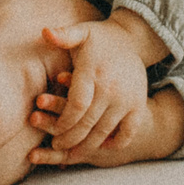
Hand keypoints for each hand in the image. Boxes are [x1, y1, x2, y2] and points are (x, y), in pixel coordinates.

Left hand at [32, 16, 156, 154]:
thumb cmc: (99, 38)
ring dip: (86, 145)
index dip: (62, 122)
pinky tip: (101, 146)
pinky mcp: (138, 106)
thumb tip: (45, 32)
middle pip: (87, 123)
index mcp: (93, 72)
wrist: (132, 39)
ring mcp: (127, 100)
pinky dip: (114, 143)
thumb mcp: (81, 32)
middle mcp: (111, 88)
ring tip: (72, 152)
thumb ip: (63, 35)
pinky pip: (127, 133)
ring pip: (104, 132)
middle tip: (57, 145)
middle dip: (70, 138)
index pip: (76, 106)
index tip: (52, 131)